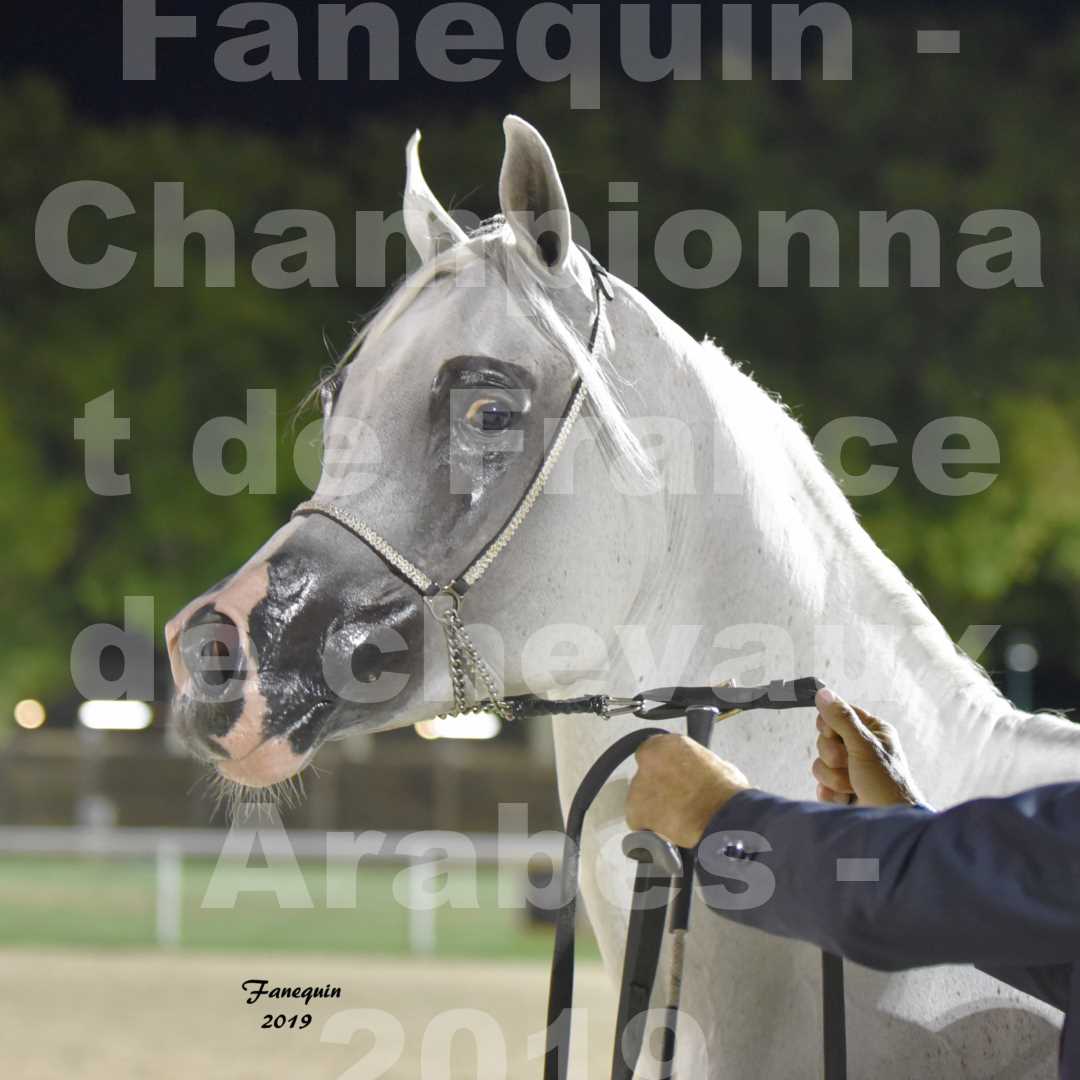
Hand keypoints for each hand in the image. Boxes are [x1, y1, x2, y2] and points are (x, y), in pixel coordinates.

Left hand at [626, 734, 751, 847]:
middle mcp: (648, 760)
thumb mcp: (713, 763)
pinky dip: (649, 828)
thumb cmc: (725, 791)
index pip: (653, 753)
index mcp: (667, 744)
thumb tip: (695, 773)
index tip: (670, 780)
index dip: (662, 769)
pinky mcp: (636, 810)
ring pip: (640, 799)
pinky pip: (638, 821)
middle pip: (645, 776)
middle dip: (657, 789)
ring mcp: (639, 785)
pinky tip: (667, 831)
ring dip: (653, 808)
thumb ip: (693, 764)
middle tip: (676, 802)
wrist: (722, 815)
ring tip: (675, 820)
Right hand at [813, 687, 926, 807]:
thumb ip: (841, 719)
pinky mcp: (842, 790)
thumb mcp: (864, 745)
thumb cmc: (887, 783)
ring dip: (835, 778)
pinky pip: (821, 785)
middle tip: (850, 765)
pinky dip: (833, 793)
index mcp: (871, 731)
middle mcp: (860, 748)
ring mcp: (850, 771)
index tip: (835, 734)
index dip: (829, 725)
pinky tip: (849, 798)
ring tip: (853, 786)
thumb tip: (823, 693)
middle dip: (834, 757)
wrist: (891, 823)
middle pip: (824, 740)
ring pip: (820, 764)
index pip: (837, 714)